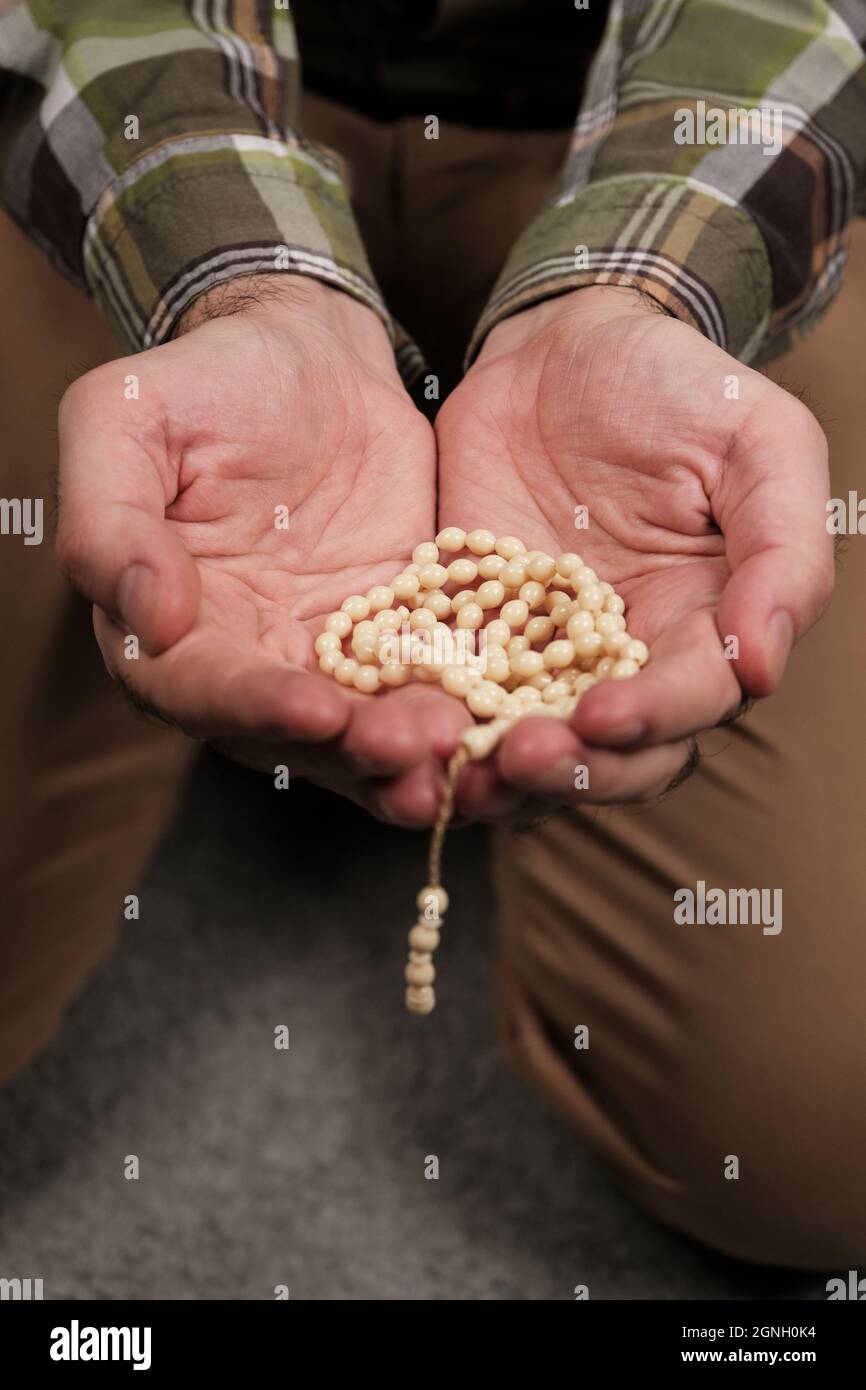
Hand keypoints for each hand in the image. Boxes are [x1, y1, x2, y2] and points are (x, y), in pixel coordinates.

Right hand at [57, 276, 467, 824]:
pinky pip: (425, 685)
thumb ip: (109, 518)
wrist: (310, 354)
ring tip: (457, 747)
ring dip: (409, 750)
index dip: (252, 705)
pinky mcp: (398, 639)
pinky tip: (501, 719)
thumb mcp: (126, 418)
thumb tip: (146, 618)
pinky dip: (459, 708)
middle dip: (351, 746)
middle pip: (291, 731)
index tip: (312, 708)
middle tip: (413, 747)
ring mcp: (327, 658)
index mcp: (162, 629)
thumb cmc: (204, 381)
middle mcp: (244, 661)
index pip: (199, 688)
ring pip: (363, 727)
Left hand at [436, 286, 832, 816]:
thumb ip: (782, 550)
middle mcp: (624, 662)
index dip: (652, 720)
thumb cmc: (676, 389)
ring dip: (494, 770)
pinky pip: (449, 692)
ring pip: (526, 741)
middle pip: (609, 753)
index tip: (601, 716)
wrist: (561, 349)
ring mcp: (540, 656)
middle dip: (569, 768)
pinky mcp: (468, 636)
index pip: (690, 703)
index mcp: (704, 630)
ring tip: (458, 772)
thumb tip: (764, 665)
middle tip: (518, 757)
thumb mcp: (759, 443)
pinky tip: (398, 730)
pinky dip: (427, 720)